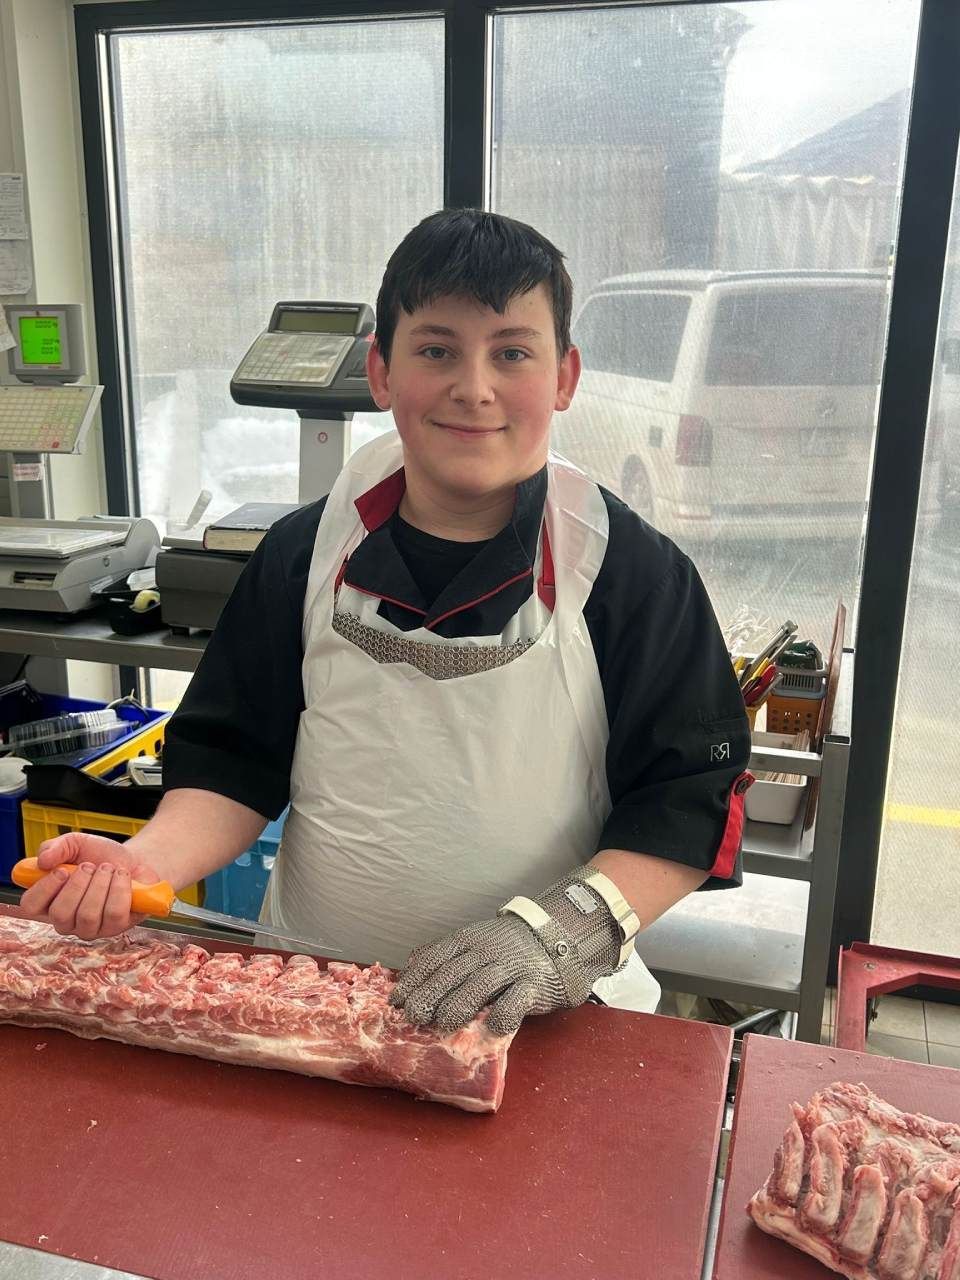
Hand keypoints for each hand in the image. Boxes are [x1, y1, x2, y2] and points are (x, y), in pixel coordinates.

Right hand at [18, 832, 161, 940]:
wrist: (134, 859)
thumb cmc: (100, 855)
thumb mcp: (75, 843)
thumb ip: (55, 847)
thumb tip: (42, 860)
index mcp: (48, 901)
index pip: (30, 907)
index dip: (44, 889)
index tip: (62, 870)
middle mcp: (66, 921)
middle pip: (60, 915)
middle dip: (78, 884)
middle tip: (89, 866)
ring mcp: (91, 928)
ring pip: (88, 916)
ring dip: (101, 884)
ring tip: (108, 868)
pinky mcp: (116, 928)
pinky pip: (114, 913)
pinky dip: (120, 888)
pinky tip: (122, 876)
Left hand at [389, 868, 625, 1035]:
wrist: (555, 938)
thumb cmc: (506, 947)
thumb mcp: (473, 942)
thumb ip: (446, 955)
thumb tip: (410, 967)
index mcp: (467, 942)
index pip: (434, 959)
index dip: (414, 980)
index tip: (396, 1001)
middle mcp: (485, 952)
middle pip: (452, 973)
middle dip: (430, 995)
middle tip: (413, 1016)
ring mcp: (510, 968)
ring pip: (480, 985)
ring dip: (459, 1005)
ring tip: (443, 1024)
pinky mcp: (533, 986)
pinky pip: (516, 1001)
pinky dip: (502, 1014)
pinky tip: (490, 1026)